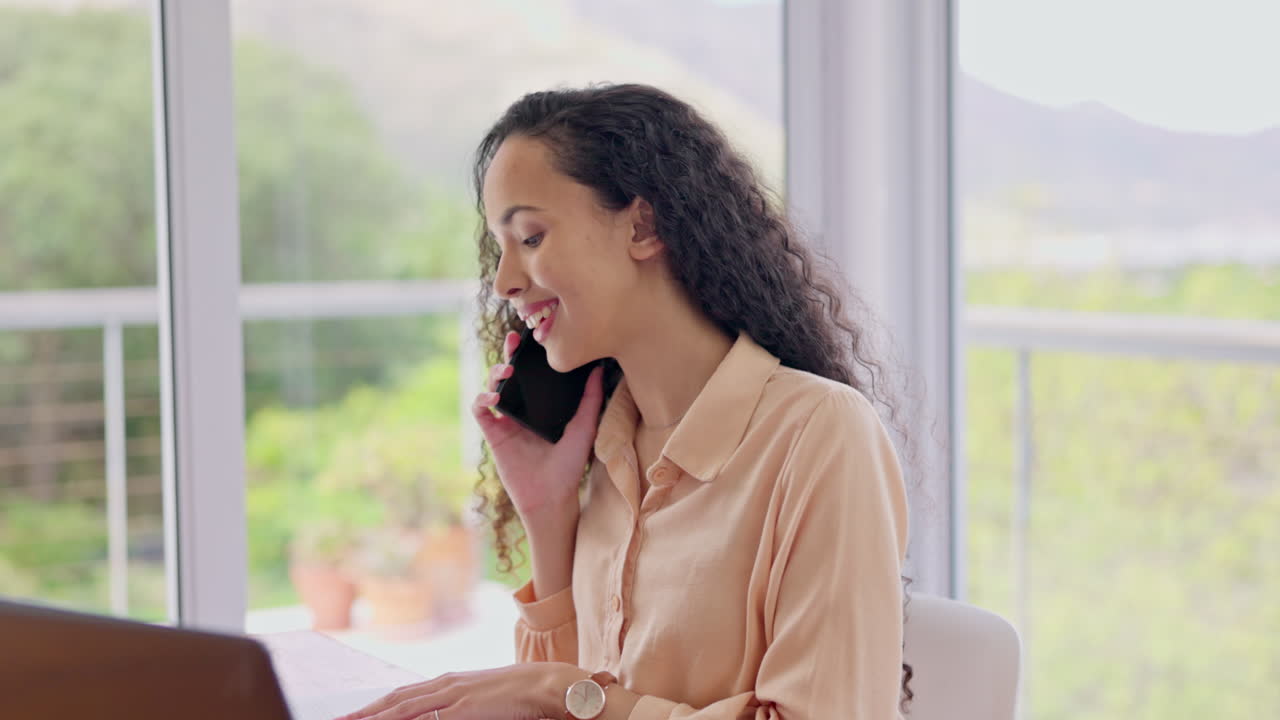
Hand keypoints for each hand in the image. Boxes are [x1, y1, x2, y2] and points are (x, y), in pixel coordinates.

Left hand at [332, 662, 579, 719]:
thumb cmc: (521, 695)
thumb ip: (462, 706)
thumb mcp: (484, 700)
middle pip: (395, 700)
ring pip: (403, 707)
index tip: (355, 717)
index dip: (376, 707)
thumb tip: (446, 714)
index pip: (403, 695)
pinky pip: (426, 718)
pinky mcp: (464, 708)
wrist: (547, 683)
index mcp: (449, 682)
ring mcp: (453, 695)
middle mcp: (446, 684)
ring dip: (375, 716)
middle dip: (364, 712)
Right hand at [471, 330, 605, 523]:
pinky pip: (480, 411)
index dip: (529, 355)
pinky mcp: (493, 434)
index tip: (533, 337)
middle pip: (510, 374)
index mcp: (541, 406)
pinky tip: (494, 396)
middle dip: (508, 354)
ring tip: (506, 371)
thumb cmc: (569, 465)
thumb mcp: (584, 427)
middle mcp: (522, 410)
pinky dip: (482, 399)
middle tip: (513, 340)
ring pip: (492, 387)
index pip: (533, 374)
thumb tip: (598, 369)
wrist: (552, 496)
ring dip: (495, 374)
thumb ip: (590, 399)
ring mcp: (505, 421)